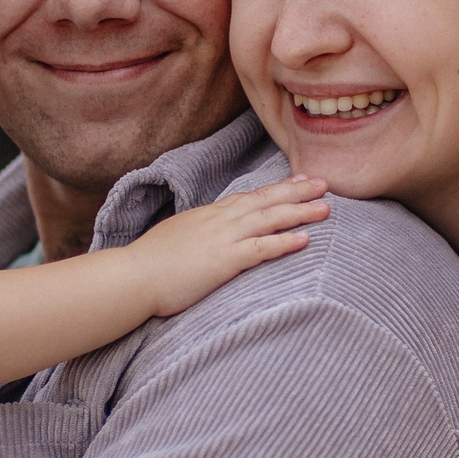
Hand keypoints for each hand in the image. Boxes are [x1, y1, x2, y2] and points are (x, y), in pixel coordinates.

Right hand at [124, 177, 328, 316]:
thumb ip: (196, 234)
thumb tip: (205, 237)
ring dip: (300, 212)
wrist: (132, 276)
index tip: (298, 181)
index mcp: (208, 215)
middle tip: (324, 183)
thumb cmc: (148, 264)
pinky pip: (261, 248)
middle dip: (297, 192)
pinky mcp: (224, 260)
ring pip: (269, 219)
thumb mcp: (176, 238)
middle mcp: (219, 220)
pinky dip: (284, 242)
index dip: (276, 189)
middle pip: (265, 201)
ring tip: (326, 208)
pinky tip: (306, 240)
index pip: (248, 197)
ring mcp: (222, 238)